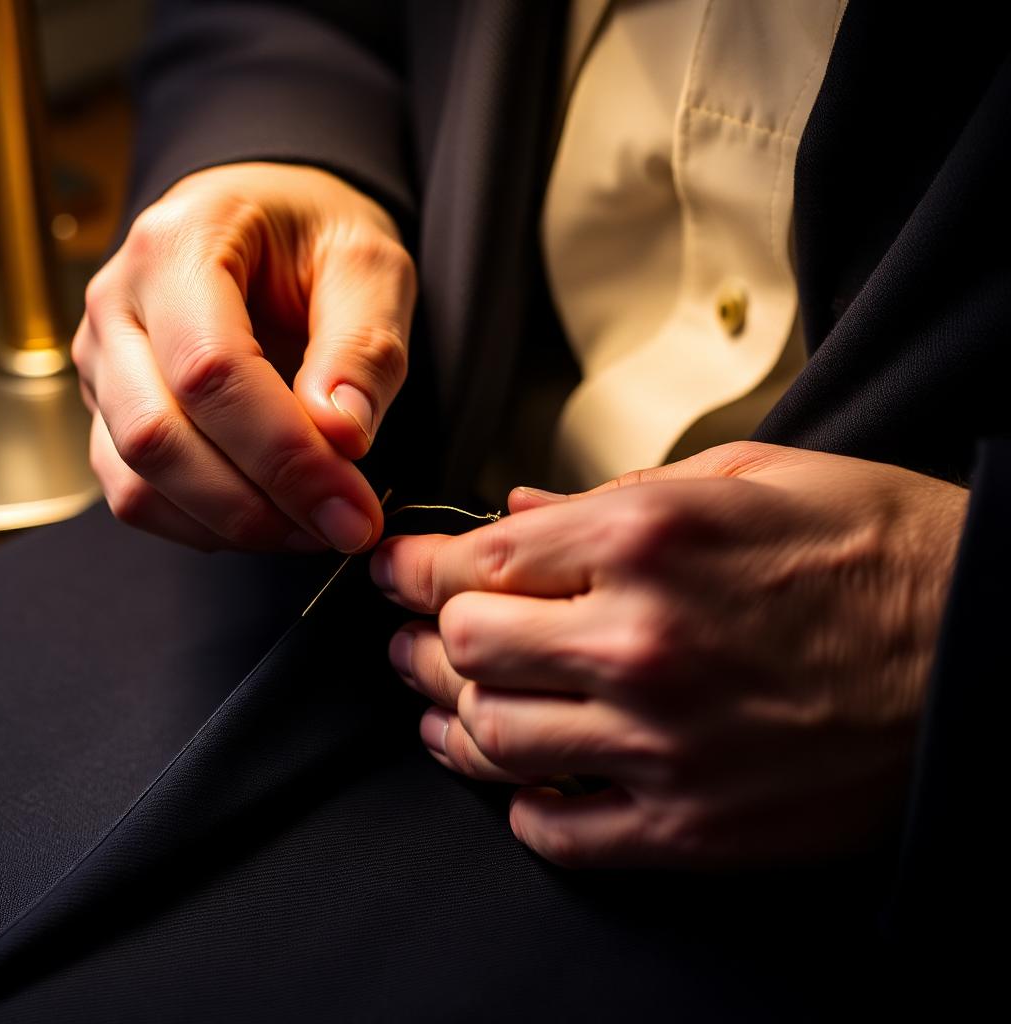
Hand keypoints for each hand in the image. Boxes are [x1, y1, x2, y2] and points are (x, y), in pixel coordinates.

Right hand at [73, 162, 415, 551]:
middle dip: (258, 505)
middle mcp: (116, 304)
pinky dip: (205, 526)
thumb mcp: (368, 264)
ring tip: (316, 524)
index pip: (210, 371)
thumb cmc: (314, 237)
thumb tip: (341, 436)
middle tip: (345, 529)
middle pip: (158, 436)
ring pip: (138, 479)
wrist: (267, 221)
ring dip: (232, 523)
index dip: (284, 454)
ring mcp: (100, 362)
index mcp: (176, 245)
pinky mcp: (107, 410)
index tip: (354, 506)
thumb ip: (363, 345)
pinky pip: (135, 495)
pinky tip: (273, 517)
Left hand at [371, 442, 968, 867]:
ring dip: (453, 720)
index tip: (396, 569)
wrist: (989, 647)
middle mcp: (640, 642)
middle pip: (466, 649)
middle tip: (415, 636)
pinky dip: (522, 806)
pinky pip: (561, 831)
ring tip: (441, 705)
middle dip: (427, 638)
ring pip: (495, 741)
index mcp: (646, 540)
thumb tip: (521, 513)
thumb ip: (613, 495)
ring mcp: (663, 742)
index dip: (415, 566)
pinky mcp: (695, 824)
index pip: (475, 562)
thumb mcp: (749, 479)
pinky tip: (520, 781)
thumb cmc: (879, 550)